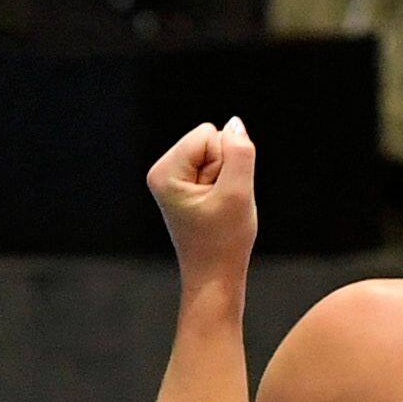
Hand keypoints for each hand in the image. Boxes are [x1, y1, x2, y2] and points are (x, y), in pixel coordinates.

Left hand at [148, 115, 258, 278]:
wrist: (214, 277)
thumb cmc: (223, 241)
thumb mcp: (237, 193)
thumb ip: (240, 152)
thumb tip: (235, 123)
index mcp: (164, 172)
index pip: (209, 134)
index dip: (225, 161)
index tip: (219, 195)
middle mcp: (162, 171)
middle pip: (211, 140)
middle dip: (225, 169)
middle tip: (221, 204)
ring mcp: (173, 179)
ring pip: (217, 153)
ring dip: (227, 179)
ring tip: (219, 208)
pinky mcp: (185, 186)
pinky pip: (217, 167)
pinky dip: (224, 186)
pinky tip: (218, 208)